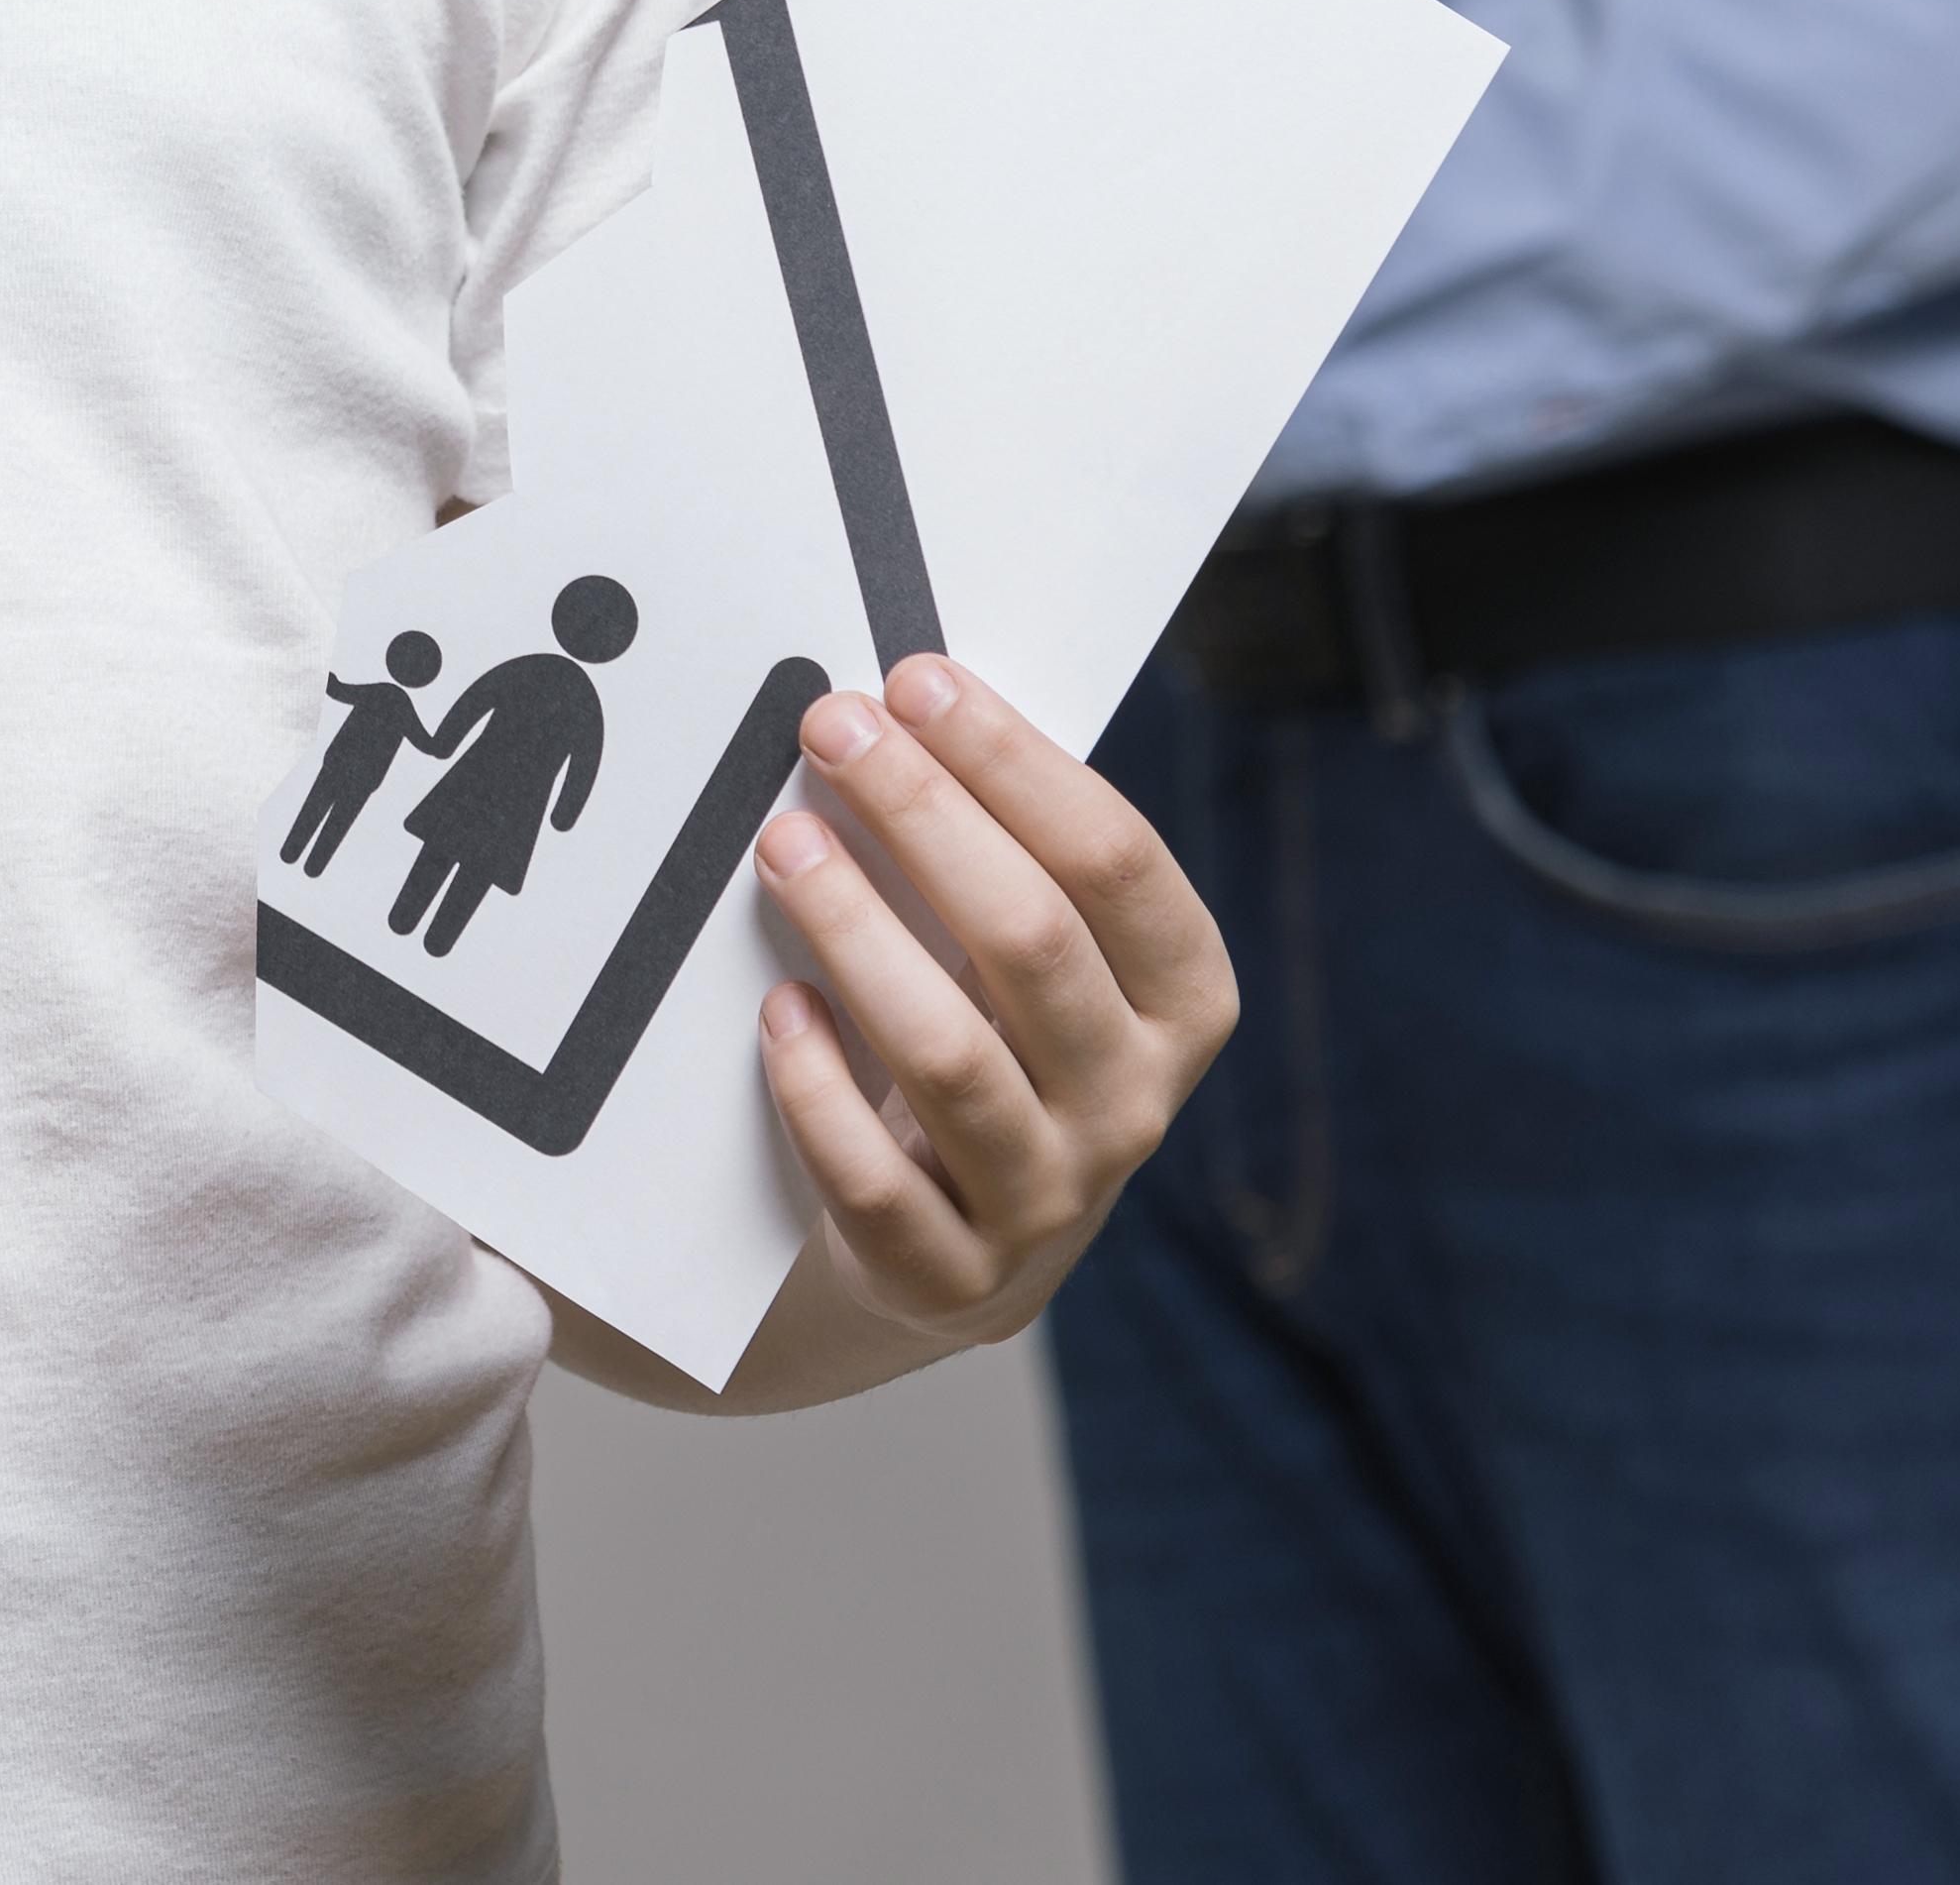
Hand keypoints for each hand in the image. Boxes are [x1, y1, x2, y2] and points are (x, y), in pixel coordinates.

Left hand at [732, 656, 1233, 1385]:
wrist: (946, 1250)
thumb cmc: (989, 1042)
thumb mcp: (1026, 957)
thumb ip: (998, 851)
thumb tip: (893, 701)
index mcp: (1181, 1001)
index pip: (1116, 863)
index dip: (1015, 763)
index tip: (914, 680)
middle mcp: (1133, 1104)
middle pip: (1033, 941)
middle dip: (923, 816)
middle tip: (827, 729)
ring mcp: (1048, 1201)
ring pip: (953, 1057)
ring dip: (858, 932)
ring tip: (780, 844)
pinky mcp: (948, 1279)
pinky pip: (877, 1180)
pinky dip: (819, 1089)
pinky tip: (778, 1010)